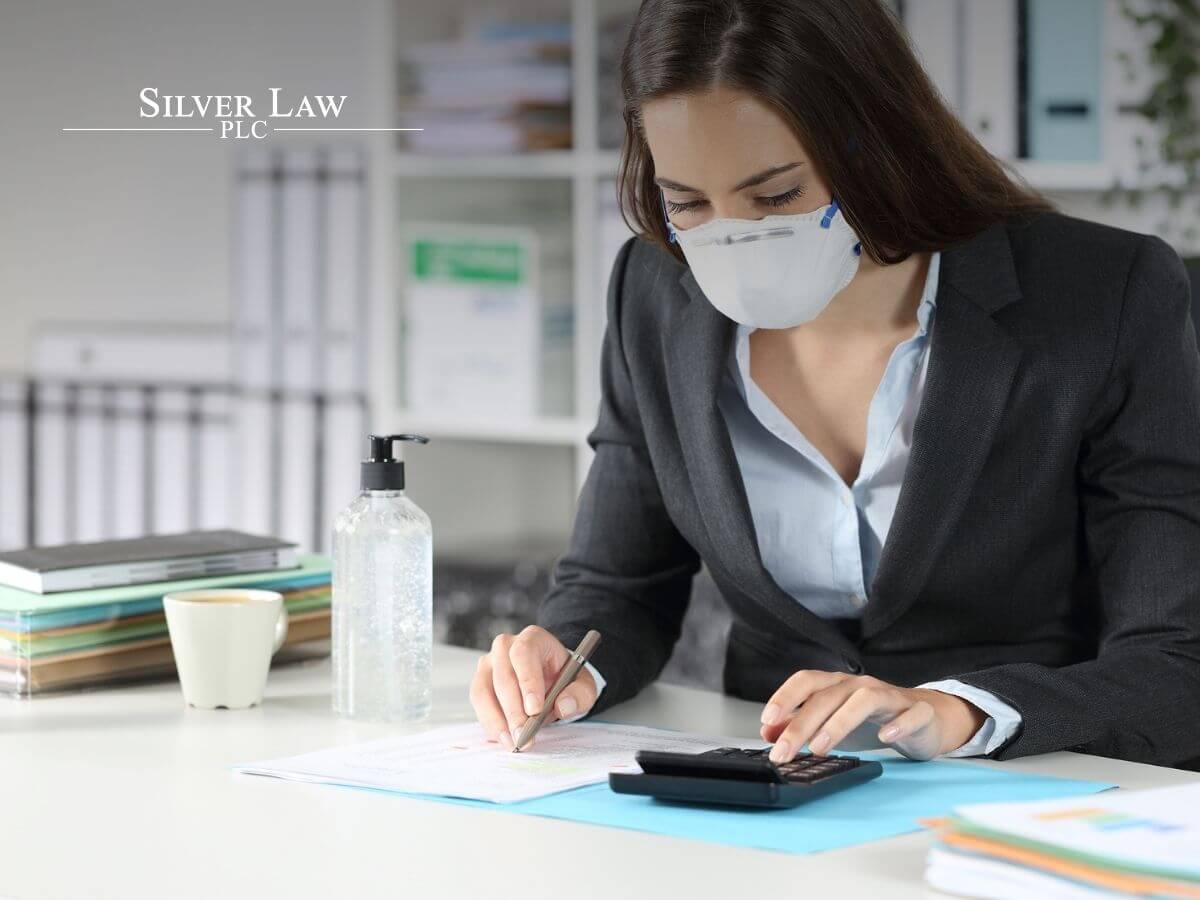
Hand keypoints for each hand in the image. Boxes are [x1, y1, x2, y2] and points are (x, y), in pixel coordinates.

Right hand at [469, 625, 597, 750]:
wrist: (553, 679)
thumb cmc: (566, 679)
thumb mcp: (583, 685)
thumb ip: (579, 694)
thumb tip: (564, 706)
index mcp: (533, 638)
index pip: (524, 654)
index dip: (527, 681)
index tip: (534, 710)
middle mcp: (505, 646)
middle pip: (503, 675)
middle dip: (513, 710)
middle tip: (523, 735)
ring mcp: (489, 663)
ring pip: (483, 690)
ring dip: (496, 720)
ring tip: (513, 742)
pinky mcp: (481, 681)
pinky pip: (479, 703)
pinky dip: (490, 723)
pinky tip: (504, 738)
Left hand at [758, 671, 985, 761]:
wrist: (927, 718)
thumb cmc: (876, 718)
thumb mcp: (834, 720)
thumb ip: (801, 724)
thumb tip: (769, 733)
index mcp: (838, 685)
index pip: (807, 681)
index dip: (785, 697)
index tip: (767, 720)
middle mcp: (861, 685)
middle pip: (828, 696)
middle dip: (802, 723)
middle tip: (784, 750)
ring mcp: (891, 697)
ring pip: (864, 700)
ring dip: (839, 722)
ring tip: (820, 747)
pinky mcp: (918, 712)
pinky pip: (910, 714)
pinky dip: (897, 724)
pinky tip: (885, 737)